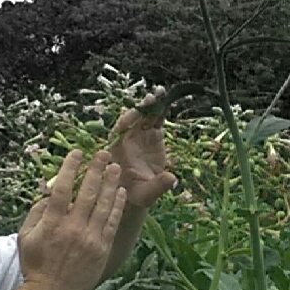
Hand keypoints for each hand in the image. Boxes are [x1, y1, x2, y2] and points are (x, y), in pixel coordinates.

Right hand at [17, 149, 127, 289]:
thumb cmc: (35, 265)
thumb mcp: (26, 236)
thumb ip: (36, 212)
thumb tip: (47, 193)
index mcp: (52, 222)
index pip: (63, 187)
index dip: (71, 167)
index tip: (77, 153)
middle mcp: (72, 227)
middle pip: (88, 191)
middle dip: (97, 169)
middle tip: (104, 154)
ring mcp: (89, 238)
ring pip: (103, 204)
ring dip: (111, 183)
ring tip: (116, 168)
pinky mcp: (101, 248)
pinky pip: (112, 222)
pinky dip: (117, 205)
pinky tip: (120, 193)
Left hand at [108, 93, 177, 209]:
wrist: (138, 194)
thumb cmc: (135, 196)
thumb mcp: (145, 194)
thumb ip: (157, 186)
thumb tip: (172, 178)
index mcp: (117, 150)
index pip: (119, 132)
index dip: (125, 122)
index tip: (133, 115)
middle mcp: (127, 139)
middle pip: (133, 120)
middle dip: (141, 109)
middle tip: (151, 99)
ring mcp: (140, 135)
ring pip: (145, 117)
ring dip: (152, 106)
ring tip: (161, 94)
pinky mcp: (152, 135)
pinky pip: (156, 120)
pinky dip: (161, 111)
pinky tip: (167, 100)